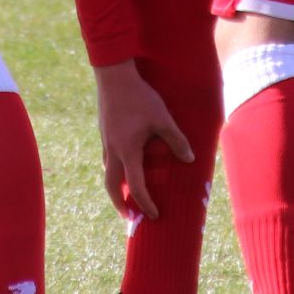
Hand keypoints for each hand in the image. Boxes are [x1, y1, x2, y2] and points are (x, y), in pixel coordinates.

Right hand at [94, 59, 190, 220]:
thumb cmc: (140, 97)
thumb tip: (189, 159)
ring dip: (115, 187)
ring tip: (125, 194)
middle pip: (111, 186)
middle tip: (128, 217)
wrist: (114, 76)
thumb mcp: (162, 119)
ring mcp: (106, 142)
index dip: (146, 204)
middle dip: (119, 204)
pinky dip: (114, 170)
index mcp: (128, 152)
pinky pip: (107, 159)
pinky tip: (123, 165)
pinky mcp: (104, 132)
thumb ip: (176, 140)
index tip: (154, 215)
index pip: (136, 187)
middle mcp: (113, 151)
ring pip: (107, 172)